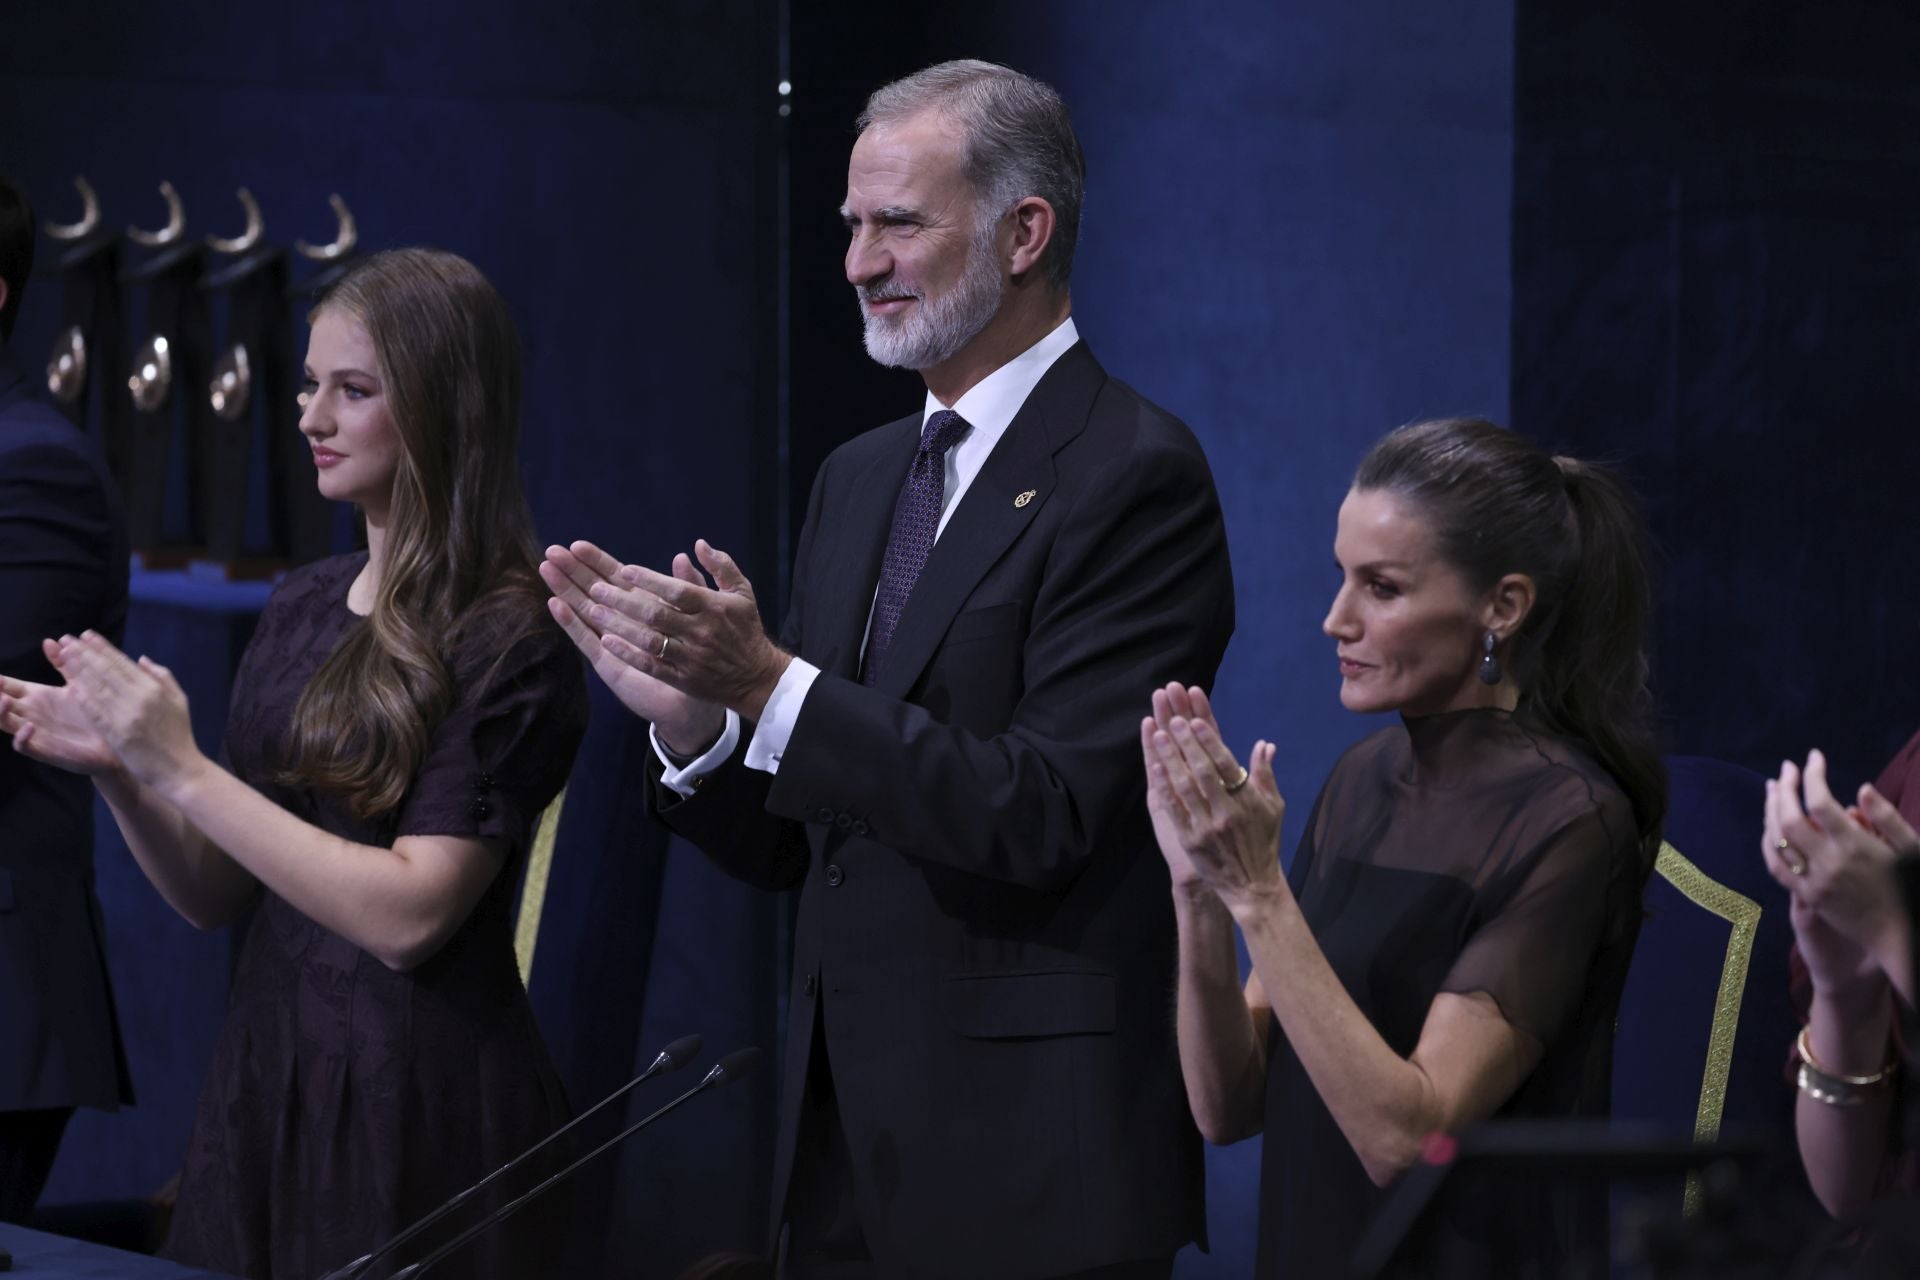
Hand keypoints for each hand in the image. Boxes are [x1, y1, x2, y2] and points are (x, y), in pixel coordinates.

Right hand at [0, 638, 123, 775]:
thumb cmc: (93, 712)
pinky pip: (24, 745)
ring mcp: (34, 732)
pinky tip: (29, 726)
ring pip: (5, 722)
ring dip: (0, 712)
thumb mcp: (78, 683)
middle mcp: (29, 713)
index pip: (6, 686)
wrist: (113, 741)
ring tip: (4, 700)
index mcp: (35, 696)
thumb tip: (50, 640)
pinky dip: (22, 737)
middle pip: (0, 702)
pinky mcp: (44, 749)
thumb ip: (63, 663)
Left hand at [57, 632, 205, 792]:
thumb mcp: (179, 701)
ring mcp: (129, 716)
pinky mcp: (119, 734)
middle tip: (67, 639)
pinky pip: (97, 712)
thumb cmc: (178, 735)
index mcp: (154, 688)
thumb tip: (141, 659)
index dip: (103, 648)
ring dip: (79, 670)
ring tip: (64, 655)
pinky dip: (84, 698)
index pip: (123, 662)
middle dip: (85, 653)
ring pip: (99, 687)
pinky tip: (71, 686)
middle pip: (107, 670)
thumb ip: (162, 677)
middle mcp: (141, 698)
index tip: (86, 635)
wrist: (180, 769)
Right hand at [540, 541, 725, 752]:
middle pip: (592, 589)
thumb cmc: (695, 660)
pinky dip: (571, 622)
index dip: (596, 561)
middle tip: (550, 551)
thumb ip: (688, 587)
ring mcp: (611, 642)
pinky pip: (587, 640)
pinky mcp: (607, 663)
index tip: (577, 544)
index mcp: (642, 607)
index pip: (614, 578)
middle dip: (572, 570)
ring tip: (546, 569)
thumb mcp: (696, 618)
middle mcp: (622, 622)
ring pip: (583, 610)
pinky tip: (555, 605)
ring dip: (564, 590)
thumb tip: (681, 556)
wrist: (692, 701)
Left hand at [574, 539, 788, 722]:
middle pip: (656, 614)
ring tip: (593, 611)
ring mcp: (690, 657)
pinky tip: (607, 641)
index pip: (678, 591)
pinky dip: (628, 653)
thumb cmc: (746, 630)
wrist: (756, 678)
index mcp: (714, 608)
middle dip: (623, 600)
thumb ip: (721, 566)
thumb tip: (698, 544)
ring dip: (619, 625)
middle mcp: (701, 632)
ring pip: (649, 639)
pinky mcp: (682, 678)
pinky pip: (651, 665)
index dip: (650, 580)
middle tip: (596, 589)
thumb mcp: (742, 593)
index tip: (625, 569)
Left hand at [1142, 682, 1286, 911]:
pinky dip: (1165, 787)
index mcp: (1247, 801)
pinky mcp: (1191, 841)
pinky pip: (1175, 810)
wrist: (1253, 887)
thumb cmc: (1264, 843)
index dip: (1209, 741)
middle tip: (1172, 719)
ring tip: (1158, 735)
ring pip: (1185, 786)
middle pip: (1202, 771)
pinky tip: (1156, 767)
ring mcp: (1207, 827)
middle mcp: (1227, 812)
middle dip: (1186, 742)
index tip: (1195, 720)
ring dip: (1171, 758)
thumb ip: (1266, 775)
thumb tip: (1264, 744)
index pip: (1226, 765)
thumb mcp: (1273, 808)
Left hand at [1765, 751, 1914, 997]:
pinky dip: (1769, 841)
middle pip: (1789, 819)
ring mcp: (1813, 882)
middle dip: (1785, 789)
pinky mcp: (1807, 897)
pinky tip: (1769, 826)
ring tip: (1773, 789)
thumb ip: (1886, 817)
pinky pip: (1776, 866)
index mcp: (1856, 848)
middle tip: (1787, 767)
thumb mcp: (1911, 849)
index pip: (1820, 803)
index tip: (1814, 756)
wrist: (1902, 937)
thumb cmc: (1912, 889)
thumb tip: (1859, 788)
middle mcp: (1828, 864)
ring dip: (1770, 811)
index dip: (1813, 775)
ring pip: (1776, 842)